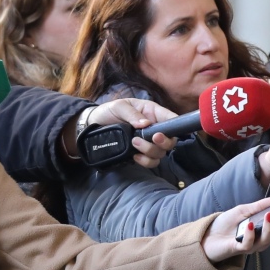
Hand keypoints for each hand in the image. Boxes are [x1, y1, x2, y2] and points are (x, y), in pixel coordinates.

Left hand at [63, 99, 178, 168]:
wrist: (94, 125)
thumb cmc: (109, 111)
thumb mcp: (119, 107)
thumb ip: (132, 114)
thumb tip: (145, 124)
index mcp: (152, 112)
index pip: (171, 119)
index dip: (176, 126)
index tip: (164, 133)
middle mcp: (154, 128)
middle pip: (170, 140)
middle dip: (163, 142)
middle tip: (151, 139)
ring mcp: (148, 142)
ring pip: (161, 152)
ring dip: (150, 151)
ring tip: (134, 143)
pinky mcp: (141, 153)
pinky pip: (152, 162)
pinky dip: (146, 162)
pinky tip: (135, 157)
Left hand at [200, 196, 269, 263]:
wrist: (206, 236)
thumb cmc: (225, 225)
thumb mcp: (243, 210)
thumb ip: (260, 206)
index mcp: (263, 230)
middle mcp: (260, 240)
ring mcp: (251, 246)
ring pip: (266, 240)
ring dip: (269, 228)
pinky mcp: (238, 249)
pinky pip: (248, 244)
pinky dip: (250, 234)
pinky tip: (250, 224)